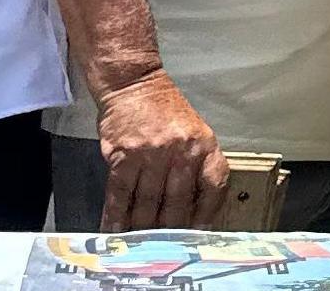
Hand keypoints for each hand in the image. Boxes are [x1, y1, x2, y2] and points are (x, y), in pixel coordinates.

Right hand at [96, 71, 229, 229]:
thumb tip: (195, 206)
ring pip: (148, 203)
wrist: (134, 85)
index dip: (207, 213)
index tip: (200, 231)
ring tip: (139, 244)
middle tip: (165, 245)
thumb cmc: (165, 111)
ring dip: (142, 227)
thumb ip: (198, 165)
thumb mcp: (194, 132)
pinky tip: (115, 229)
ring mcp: (152, 154)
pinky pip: (121, 194)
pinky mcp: (124, 157)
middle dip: (171, 228)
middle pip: (178, 202)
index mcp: (205, 146)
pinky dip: (117, 215)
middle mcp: (181, 151)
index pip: (214, 186)